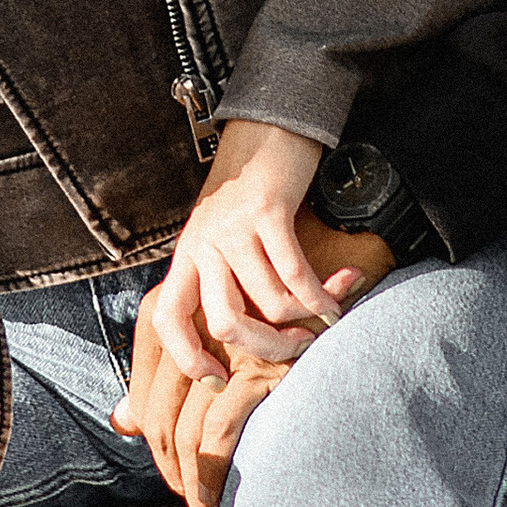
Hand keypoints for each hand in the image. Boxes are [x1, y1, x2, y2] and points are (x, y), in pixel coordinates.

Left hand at [143, 121, 345, 388]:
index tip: (217, 380)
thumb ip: (221, 277)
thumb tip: (232, 336)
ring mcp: (233, 228)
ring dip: (303, 321)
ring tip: (325, 320)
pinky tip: (339, 295)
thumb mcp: (218, 234)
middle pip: (223, 323)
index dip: (187, 355)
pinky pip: (295, 274)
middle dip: (265, 349)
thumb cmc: (247, 189)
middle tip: (294, 350)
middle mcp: (204, 244)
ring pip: (267, 304)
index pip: (167, 316)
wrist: (266, 126)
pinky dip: (321, 295)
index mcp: (188, 255)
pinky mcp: (268, 213)